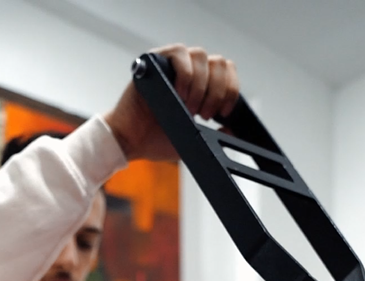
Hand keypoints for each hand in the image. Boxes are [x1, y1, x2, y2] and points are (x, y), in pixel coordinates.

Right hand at [105, 44, 238, 160]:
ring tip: (188, 108)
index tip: (223, 113)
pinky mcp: (155, 61)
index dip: (230, 90)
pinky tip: (179, 95)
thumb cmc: (156, 140)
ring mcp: (171, 63)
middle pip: (218, 63)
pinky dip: (185, 74)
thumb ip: (215, 134)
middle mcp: (187, 69)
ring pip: (202, 56)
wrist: (130, 143)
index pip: (225, 72)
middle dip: (216, 92)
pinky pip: (179, 53)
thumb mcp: (194, 139)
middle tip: (203, 115)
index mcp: (198, 83)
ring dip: (200, 85)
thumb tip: (234, 130)